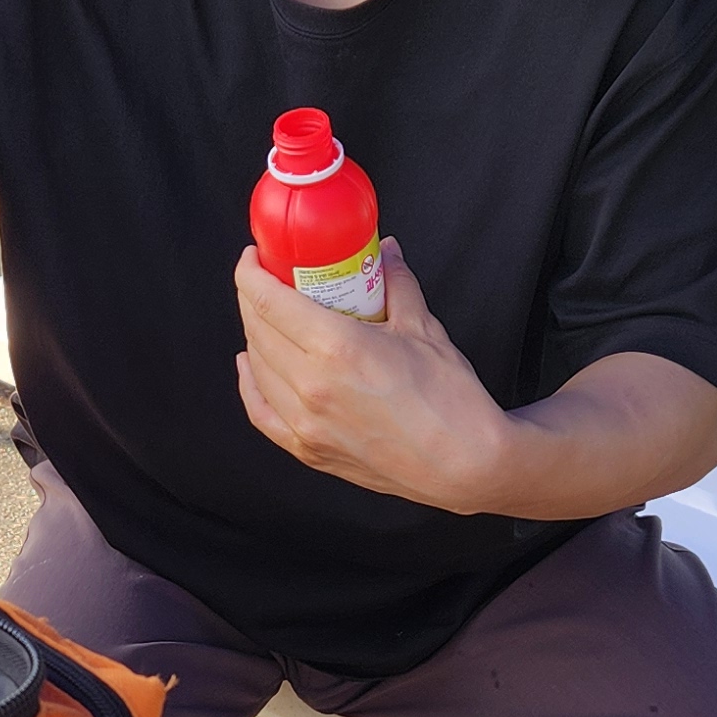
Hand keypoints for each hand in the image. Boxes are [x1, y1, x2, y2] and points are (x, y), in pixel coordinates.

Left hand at [233, 238, 512, 510]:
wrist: (465, 464)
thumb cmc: (450, 401)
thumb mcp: (423, 329)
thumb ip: (397, 284)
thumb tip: (385, 252)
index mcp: (337, 348)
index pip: (268, 301)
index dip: (251, 272)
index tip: (253, 257)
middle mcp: (312, 386)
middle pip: (258, 329)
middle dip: (253, 297)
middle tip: (266, 281)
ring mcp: (306, 423)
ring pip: (258, 366)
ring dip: (255, 334)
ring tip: (267, 316)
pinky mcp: (309, 450)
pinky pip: (261, 411)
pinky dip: (251, 383)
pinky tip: (251, 363)